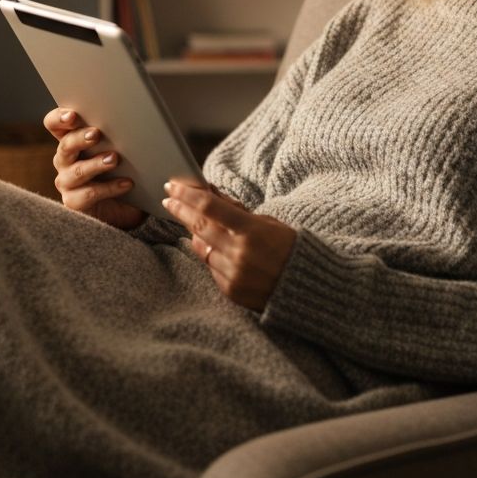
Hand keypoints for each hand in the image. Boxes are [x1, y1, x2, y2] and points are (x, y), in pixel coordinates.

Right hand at [42, 107, 146, 229]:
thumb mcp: (118, 148)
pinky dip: (109, 188)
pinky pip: (89, 194)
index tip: (72, 115)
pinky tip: (126, 183)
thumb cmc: (120, 168)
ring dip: (95, 164)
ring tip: (114, 158)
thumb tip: (130, 118)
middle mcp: (64, 160)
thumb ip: (115, 134)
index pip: (54, 124)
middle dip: (80, 138)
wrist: (126, 204)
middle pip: (65, 146)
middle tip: (96, 134)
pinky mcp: (74, 201)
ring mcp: (67, 182)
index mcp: (71, 140)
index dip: (59, 119)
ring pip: (77, 171)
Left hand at [163, 181, 295, 311]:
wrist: (307, 287)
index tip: (173, 186)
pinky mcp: (230, 290)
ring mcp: (233, 273)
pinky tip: (219, 250)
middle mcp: (239, 253)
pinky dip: (212, 256)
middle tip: (169, 200)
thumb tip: (209, 193)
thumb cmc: (289, 248)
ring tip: (196, 224)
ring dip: (196, 234)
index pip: (209, 207)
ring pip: (201, 248)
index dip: (187, 195)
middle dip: (181, 210)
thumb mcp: (267, 222)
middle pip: (198, 226)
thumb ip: (236, 211)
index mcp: (251, 231)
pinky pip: (211, 268)